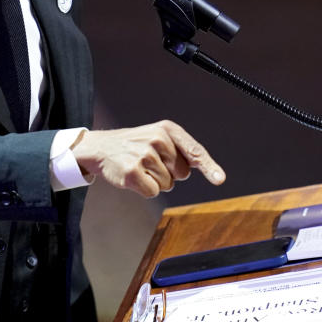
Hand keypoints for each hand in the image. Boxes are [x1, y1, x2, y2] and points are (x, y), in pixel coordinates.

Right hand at [71, 120, 225, 197]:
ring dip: (156, 181)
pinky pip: (153, 192)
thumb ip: (184, 151)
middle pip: (183, 173)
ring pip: (168, 184)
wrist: (102, 147)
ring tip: (140, 166)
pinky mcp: (133, 172)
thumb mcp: (160, 137)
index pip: (194, 150)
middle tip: (151, 162)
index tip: (219, 179)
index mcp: (167, 129)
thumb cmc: (137, 145)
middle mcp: (158, 139)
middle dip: (170, 173)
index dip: (209, 166)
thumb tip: (211, 171)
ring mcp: (144, 155)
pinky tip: (134, 176)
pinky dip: (145, 189)